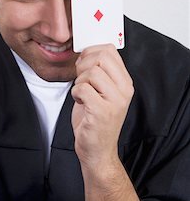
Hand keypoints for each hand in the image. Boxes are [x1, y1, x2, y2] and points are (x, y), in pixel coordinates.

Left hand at [71, 44, 133, 170]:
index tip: (84, 63)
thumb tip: (85, 51)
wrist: (98, 150)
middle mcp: (124, 90)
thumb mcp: (102, 91)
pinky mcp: (102, 112)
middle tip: (81, 79)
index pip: (110, 50)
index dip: (91, 52)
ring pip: (91, 73)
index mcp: (125, 82)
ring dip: (79, 81)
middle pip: (101, 58)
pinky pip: (82, 89)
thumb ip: (99, 71)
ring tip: (82, 94)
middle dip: (84, 65)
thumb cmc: (95, 119)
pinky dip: (75, 93)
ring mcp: (115, 101)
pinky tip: (80, 102)